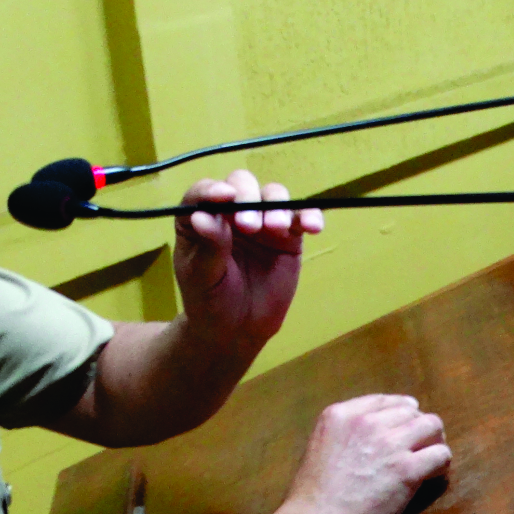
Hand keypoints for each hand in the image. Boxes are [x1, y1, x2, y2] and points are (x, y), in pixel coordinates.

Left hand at [169, 173, 321, 361]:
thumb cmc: (210, 300)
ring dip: (276, 205)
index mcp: (201, 215)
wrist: (237, 329)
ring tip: (277, 228)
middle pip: (242, 185)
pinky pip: (301, 217)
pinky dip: (309, 216)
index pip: (205, 192)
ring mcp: (262, 221)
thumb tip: (202, 217)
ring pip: (272, 195)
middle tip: (250, 227)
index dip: (214, 190)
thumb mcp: (202, 276)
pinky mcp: (288, 236)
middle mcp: (231, 211)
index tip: (224, 197)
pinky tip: (313, 227)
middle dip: (248, 198)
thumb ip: (208, 246)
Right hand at [279, 393, 450, 513]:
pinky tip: (433, 476)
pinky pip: (441, 454)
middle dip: (418, 429)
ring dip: (434, 442)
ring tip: (430, 461)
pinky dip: (441, 465)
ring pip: (432, 426)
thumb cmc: (314, 496)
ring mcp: (388, 444)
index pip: (385, 401)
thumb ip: (346, 432)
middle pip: (411, 412)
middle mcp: (367, 422)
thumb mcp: (321, 445)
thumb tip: (375, 432)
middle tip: (420, 448)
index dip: (401, 414)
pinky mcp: (406, 469)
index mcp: (341, 414)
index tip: (404, 430)